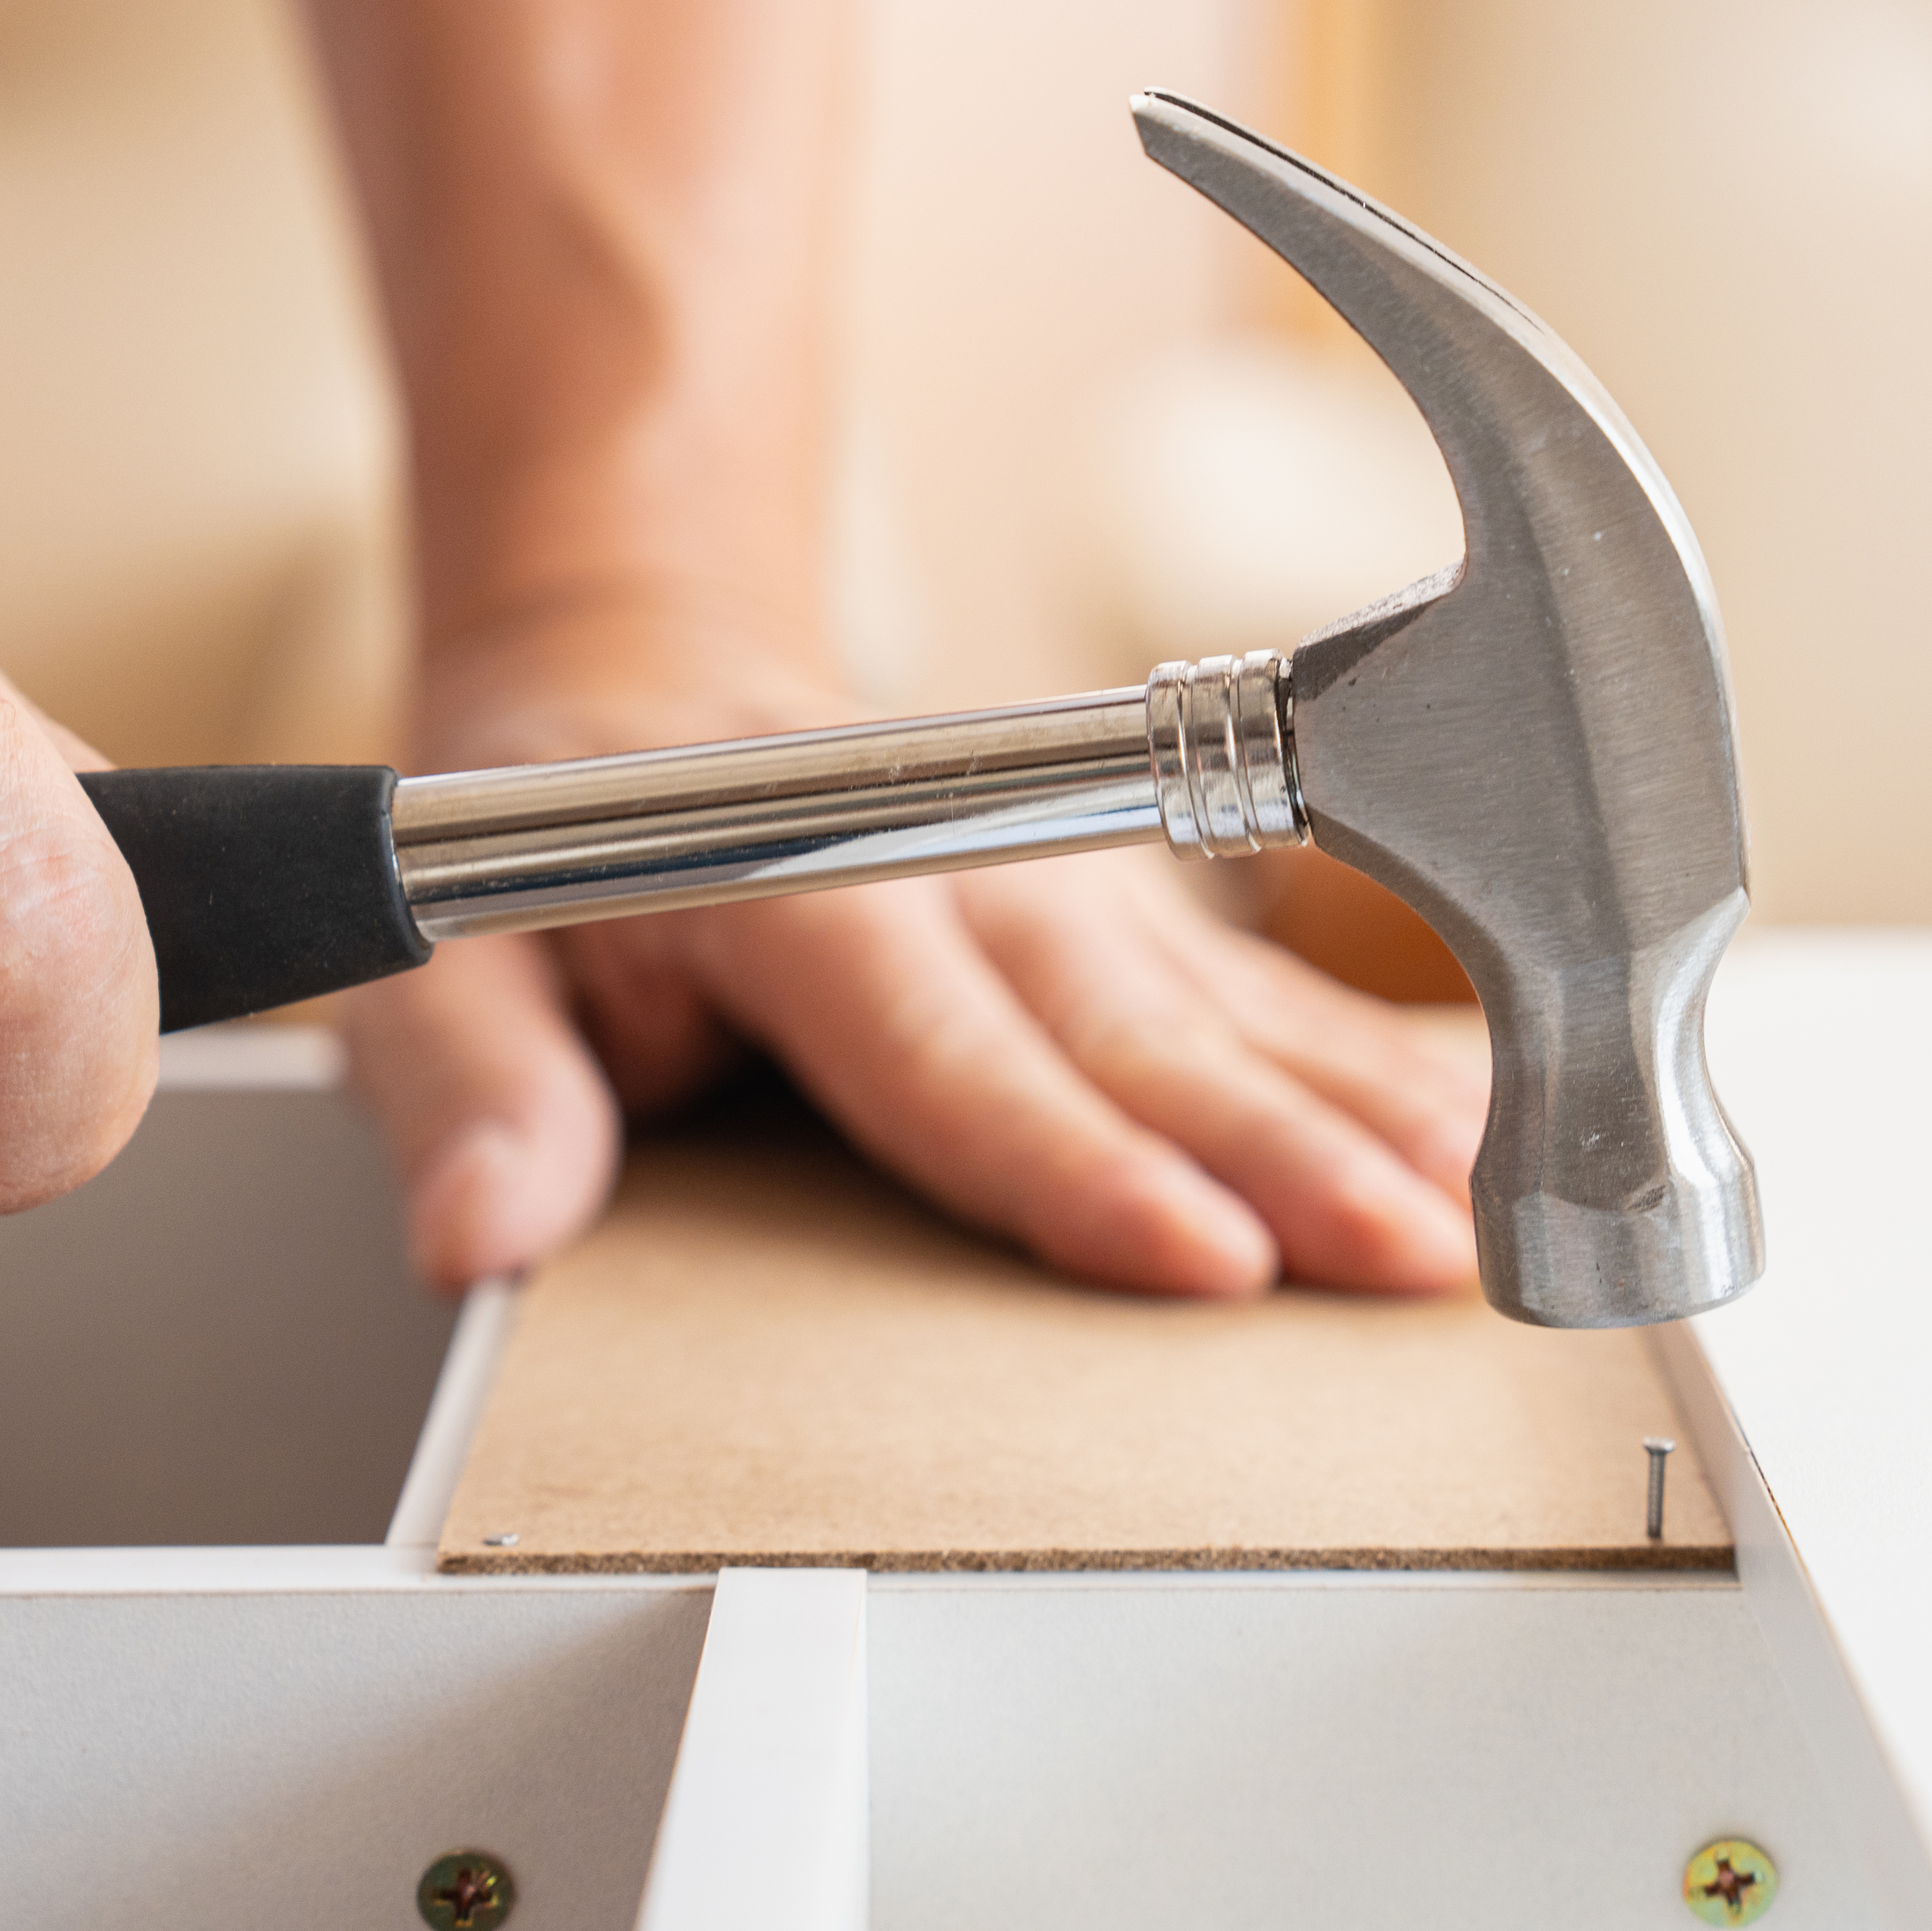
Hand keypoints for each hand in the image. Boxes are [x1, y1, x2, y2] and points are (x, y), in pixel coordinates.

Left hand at [336, 636, 1488, 1297]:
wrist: (637, 670)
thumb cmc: (547, 835)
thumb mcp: (442, 953)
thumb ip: (471, 1083)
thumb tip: (484, 1231)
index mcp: (799, 881)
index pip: (951, 1050)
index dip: (1079, 1161)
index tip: (1201, 1256)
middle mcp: (967, 869)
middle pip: (1139, 1036)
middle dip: (1290, 1157)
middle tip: (1415, 1260)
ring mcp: (1063, 880)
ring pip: (1233, 1009)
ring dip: (1369, 1108)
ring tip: (1489, 1203)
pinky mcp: (1123, 908)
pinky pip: (1269, 990)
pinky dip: (1380, 1055)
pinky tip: (1483, 1118)